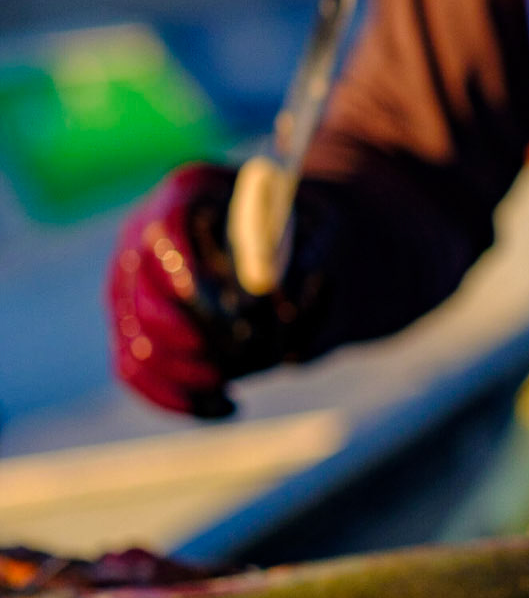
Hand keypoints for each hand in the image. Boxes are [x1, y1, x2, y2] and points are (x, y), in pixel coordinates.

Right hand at [107, 164, 332, 417]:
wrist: (296, 249)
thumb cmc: (312, 234)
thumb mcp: (328, 232)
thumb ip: (311, 257)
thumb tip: (273, 296)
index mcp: (190, 191)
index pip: (169, 232)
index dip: (198, 282)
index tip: (242, 317)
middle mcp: (145, 234)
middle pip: (147, 301)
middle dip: (205, 340)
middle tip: (252, 353)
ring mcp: (131, 284)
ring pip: (140, 346)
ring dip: (194, 376)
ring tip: (239, 385)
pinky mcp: (134, 327)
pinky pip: (135, 372)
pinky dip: (179, 398)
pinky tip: (227, 406)